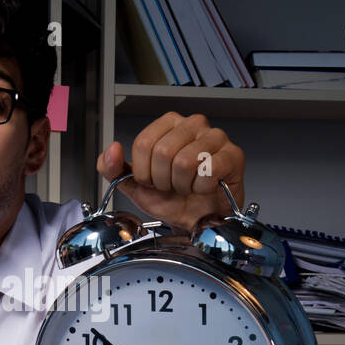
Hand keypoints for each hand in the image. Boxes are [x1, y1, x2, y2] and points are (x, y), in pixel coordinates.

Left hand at [96, 111, 244, 230]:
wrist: (196, 219)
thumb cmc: (172, 199)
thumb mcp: (134, 185)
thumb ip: (113, 168)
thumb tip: (112, 150)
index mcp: (168, 124)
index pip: (143, 143)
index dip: (145, 171)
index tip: (153, 179)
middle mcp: (192, 124)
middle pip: (163, 152)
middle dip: (163, 180)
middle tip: (172, 185)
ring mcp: (215, 137)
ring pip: (185, 162)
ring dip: (183, 185)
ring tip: (188, 186)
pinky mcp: (233, 154)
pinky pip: (208, 171)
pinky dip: (202, 187)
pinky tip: (205, 186)